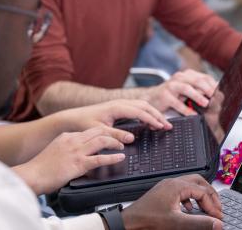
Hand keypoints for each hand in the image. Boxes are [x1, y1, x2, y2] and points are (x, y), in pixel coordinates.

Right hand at [13, 126, 132, 193]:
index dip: (101, 132)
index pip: (88, 131)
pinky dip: (113, 158)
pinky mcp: (78, 164)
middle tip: (122, 138)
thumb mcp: (55, 152)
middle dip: (112, 133)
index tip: (109, 135)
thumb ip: (68, 150)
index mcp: (66, 136)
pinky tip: (120, 158)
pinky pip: (100, 159)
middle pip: (98, 131)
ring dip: (115, 142)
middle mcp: (73, 140)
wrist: (31, 175)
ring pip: (102, 141)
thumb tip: (79, 156)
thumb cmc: (40, 168)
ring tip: (122, 146)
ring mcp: (76, 151)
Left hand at [54, 99, 171, 131]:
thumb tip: (131, 139)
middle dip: (158, 115)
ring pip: (143, 105)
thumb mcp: (99, 131)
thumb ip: (115, 135)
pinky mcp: (119, 107)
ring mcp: (120, 103)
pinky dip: (147, 113)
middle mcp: (120, 103)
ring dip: (154, 113)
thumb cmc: (84, 123)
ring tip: (162, 124)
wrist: (72, 117)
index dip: (152, 119)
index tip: (161, 127)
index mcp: (117, 107)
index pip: (140, 112)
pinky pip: (138, 107)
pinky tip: (150, 121)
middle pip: (145, 106)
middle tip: (168, 126)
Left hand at [122, 174, 222, 229]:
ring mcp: (167, 186)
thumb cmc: (148, 220)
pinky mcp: (162, 193)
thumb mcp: (177, 223)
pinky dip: (190, 198)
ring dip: (201, 195)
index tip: (218, 217)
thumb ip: (199, 223)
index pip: (203, 192)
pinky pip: (181, 190)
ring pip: (190, 185)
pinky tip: (189, 209)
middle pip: (199, 182)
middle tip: (217, 207)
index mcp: (178, 186)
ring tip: (207, 207)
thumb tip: (216, 223)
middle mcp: (172, 183)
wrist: (129, 222)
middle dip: (210, 195)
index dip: (213, 206)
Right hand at [140, 70, 216, 115]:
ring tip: (205, 103)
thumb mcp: (189, 92)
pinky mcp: (164, 95)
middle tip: (215, 96)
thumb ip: (202, 91)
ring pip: (186, 88)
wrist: (152, 99)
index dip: (213, 85)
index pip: (204, 77)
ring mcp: (171, 85)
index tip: (220, 93)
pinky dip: (185, 109)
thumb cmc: (174, 96)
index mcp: (188, 75)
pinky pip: (176, 103)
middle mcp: (180, 77)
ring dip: (197, 96)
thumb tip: (219, 94)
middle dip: (207, 88)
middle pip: (197, 80)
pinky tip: (192, 114)